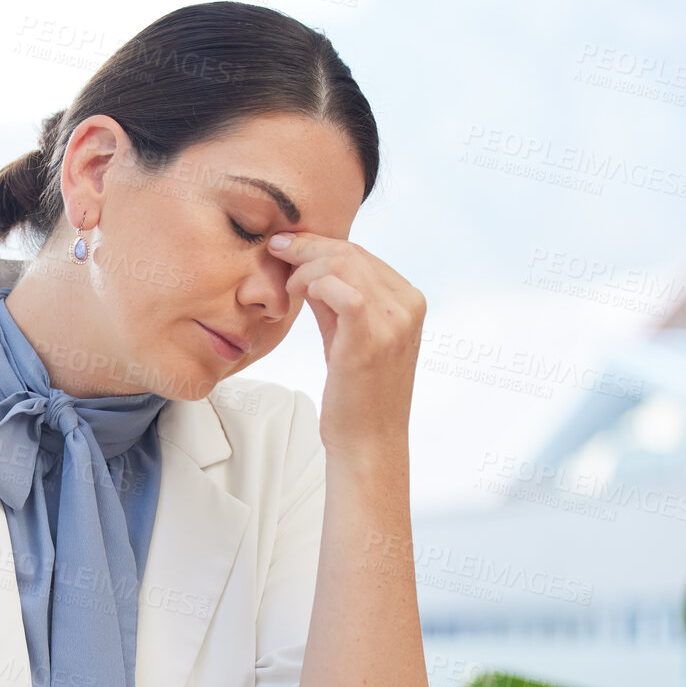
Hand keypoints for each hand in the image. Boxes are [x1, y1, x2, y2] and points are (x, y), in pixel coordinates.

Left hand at [267, 232, 425, 462]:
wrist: (368, 441)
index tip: (288, 247)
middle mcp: (408, 306)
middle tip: (276, 251)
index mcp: (409, 301)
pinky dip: (313, 284)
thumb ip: (335, 301)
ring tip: (287, 285)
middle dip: (307, 248)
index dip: (320, 245)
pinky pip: (341, 289)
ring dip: (305, 267)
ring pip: (343, 264)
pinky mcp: (370, 338)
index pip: (362, 255)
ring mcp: (394, 321)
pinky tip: (297, 296)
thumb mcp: (348, 336)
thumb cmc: (357, 394)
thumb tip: (309, 268)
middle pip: (351, 253)